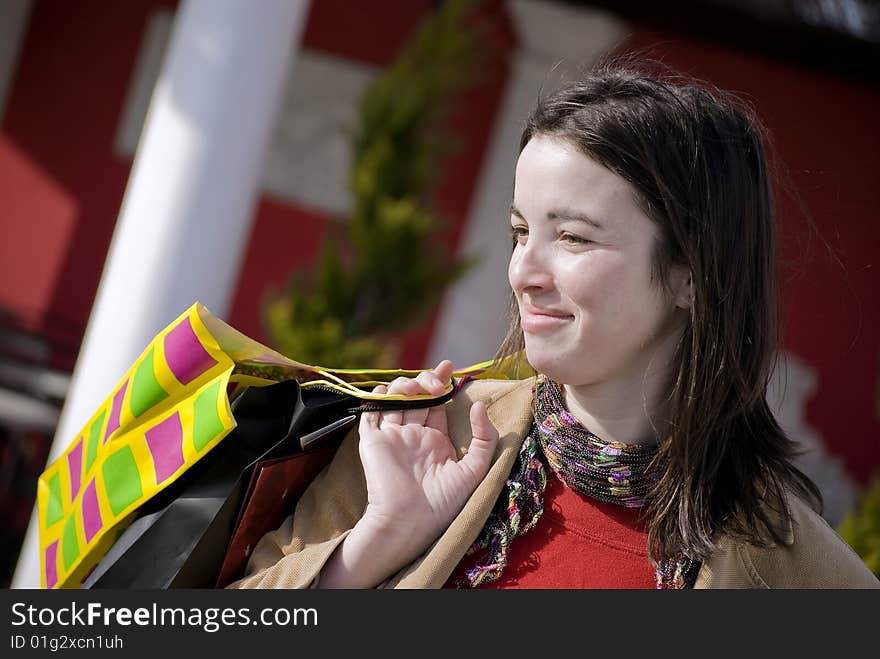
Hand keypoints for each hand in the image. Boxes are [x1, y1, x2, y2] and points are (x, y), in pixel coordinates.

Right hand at [319, 360, 499, 587]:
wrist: (409, 522)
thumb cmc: (443, 503)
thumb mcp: (474, 470)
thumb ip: (483, 439)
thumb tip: (478, 406)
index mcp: (435, 441)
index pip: (437, 405)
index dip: (442, 384)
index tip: (449, 367)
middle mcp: (413, 436)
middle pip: (416, 397)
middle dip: (426, 381)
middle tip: (435, 382)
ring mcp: (391, 437)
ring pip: (394, 399)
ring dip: (404, 386)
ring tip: (416, 388)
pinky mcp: (372, 441)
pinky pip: (370, 414)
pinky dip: (374, 399)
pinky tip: (385, 390)